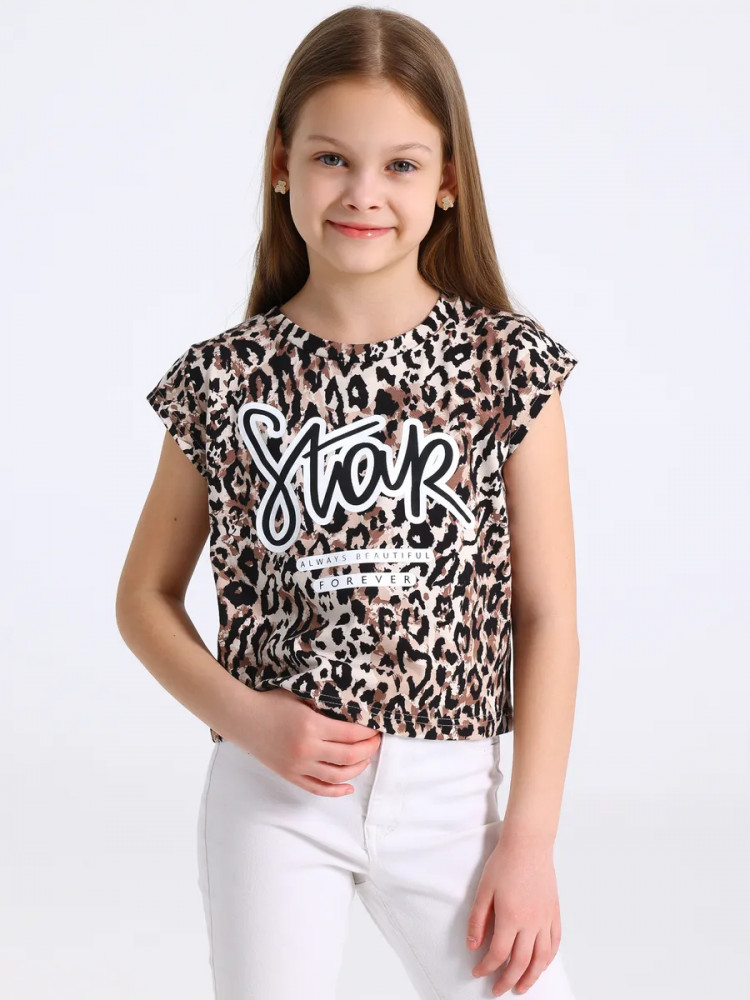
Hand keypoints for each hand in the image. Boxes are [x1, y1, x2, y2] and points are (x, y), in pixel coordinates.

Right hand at [235, 687, 381, 795]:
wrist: (243, 719)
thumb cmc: (271, 703)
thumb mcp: (301, 697)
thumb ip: (324, 706)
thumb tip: (350, 711)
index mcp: (312, 725)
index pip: (351, 734)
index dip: (368, 733)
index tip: (376, 729)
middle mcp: (307, 748)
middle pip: (349, 756)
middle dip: (368, 750)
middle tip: (376, 743)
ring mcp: (299, 765)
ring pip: (337, 776)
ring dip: (357, 769)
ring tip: (365, 760)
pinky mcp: (291, 775)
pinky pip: (318, 788)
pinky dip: (336, 790)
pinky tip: (348, 786)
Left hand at [466, 830, 560, 995]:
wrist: (528, 845)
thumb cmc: (504, 863)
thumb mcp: (483, 891)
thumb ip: (477, 920)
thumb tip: (472, 946)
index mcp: (511, 918)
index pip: (498, 954)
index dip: (486, 967)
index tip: (478, 973)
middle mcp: (531, 923)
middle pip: (521, 962)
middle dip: (508, 980)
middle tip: (498, 990)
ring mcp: (546, 919)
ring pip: (541, 958)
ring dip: (532, 977)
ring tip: (522, 987)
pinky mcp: (554, 913)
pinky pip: (555, 943)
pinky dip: (548, 959)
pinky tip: (541, 964)